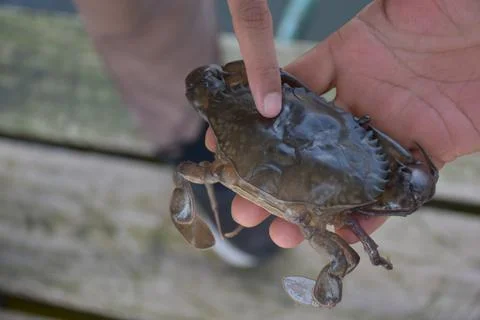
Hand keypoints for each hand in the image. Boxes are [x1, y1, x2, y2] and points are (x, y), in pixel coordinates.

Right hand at [212, 0, 479, 247]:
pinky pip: (388, 193)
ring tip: (280, 233)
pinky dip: (364, 216)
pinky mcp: (424, 157)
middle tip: (243, 204)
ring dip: (309, 207)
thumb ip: (339, 37)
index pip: (290, 95)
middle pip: (306, 145)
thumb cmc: (452, 7)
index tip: (221, 141)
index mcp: (348, 62)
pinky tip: (336, 234)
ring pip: (340, 177)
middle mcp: (361, 102)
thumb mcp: (392, 6)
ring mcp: (389, 132)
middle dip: (272, 177)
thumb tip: (278, 54)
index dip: (254, 118)